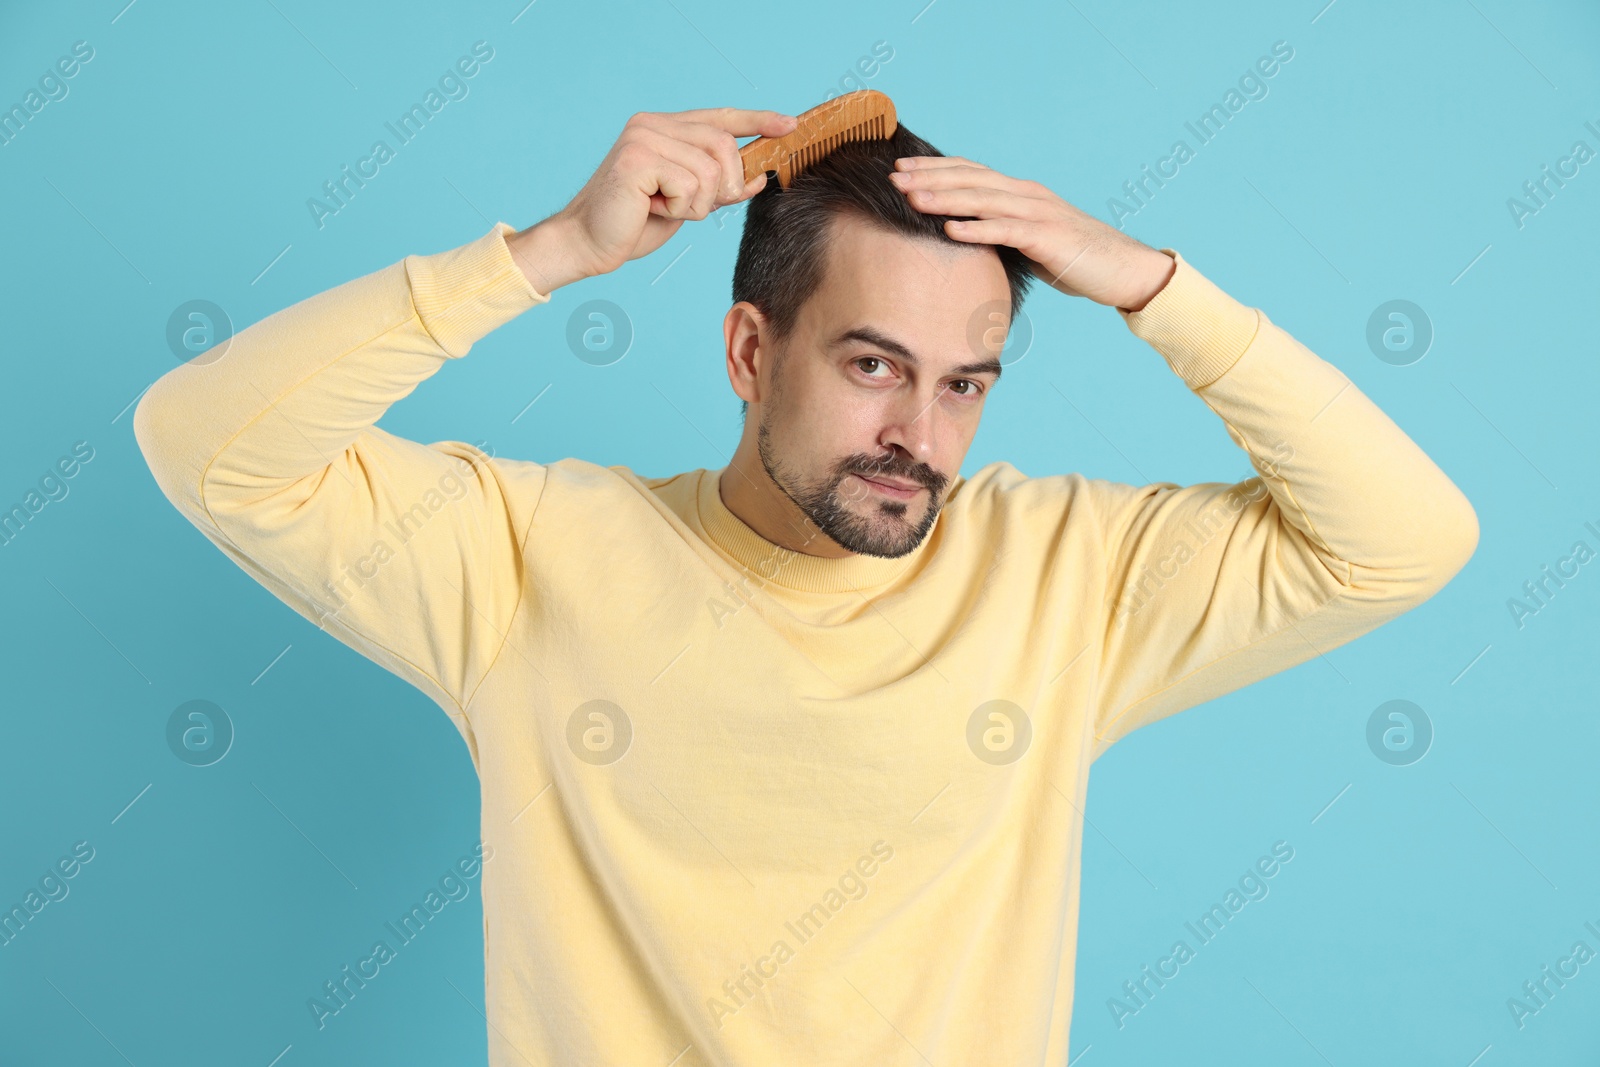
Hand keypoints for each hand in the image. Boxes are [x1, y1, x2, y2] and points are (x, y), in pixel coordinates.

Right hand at [507, 107, 797, 294]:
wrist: (588, 243)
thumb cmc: (633, 223)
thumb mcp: (687, 201)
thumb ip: (718, 185)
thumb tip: (759, 176)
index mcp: (663, 127)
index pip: (720, 117)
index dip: (757, 120)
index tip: (788, 125)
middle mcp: (652, 124)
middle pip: (724, 145)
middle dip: (725, 185)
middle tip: (696, 208)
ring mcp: (643, 137)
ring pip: (710, 170)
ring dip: (698, 203)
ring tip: (666, 208)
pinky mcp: (637, 159)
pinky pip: (689, 186)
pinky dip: (680, 209)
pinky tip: (652, 209)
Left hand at [888, 156, 1175, 311]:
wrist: (1122, 270)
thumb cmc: (1073, 259)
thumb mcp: (1028, 241)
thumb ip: (1000, 232)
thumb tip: (963, 238)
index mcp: (1020, 193)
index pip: (970, 173)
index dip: (935, 169)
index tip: (900, 171)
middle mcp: (1027, 194)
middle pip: (971, 180)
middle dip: (930, 178)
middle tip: (894, 179)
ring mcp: (1039, 213)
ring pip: (984, 200)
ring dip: (946, 198)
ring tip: (913, 199)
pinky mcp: (1049, 237)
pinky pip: (1007, 230)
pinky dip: (977, 228)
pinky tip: (951, 229)